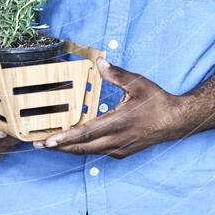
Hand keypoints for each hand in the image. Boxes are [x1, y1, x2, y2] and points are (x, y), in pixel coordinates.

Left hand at [32, 59, 185, 158]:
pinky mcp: (122, 151)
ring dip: (69, 149)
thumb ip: (116, 73)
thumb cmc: (157, 101)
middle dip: (58, 147)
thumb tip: (99, 62)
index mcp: (118, 123)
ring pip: (88, 152)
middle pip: (81, 148)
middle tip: (38, 144)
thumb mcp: (137, 82)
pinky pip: (98, 152)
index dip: (65, 139)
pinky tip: (75, 143)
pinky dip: (83, 148)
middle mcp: (116, 140)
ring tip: (50, 144)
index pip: (85, 134)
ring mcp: (119, 148)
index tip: (47, 141)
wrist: (176, 121)